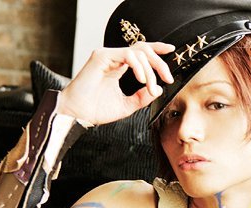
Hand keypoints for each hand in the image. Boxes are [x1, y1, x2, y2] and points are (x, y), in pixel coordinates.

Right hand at [57, 42, 174, 124]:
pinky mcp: (102, 56)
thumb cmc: (96, 110)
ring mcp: (108, 56)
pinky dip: (138, 66)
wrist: (78, 114)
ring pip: (138, 52)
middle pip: (143, 50)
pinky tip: (142, 80)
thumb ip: (143, 97)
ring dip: (150, 70)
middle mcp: (114, 58)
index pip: (141, 52)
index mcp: (120, 67)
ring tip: (150, 86)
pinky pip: (127, 55)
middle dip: (159, 63)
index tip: (171, 52)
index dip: (157, 49)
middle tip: (168, 78)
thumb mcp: (128, 105)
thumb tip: (158, 90)